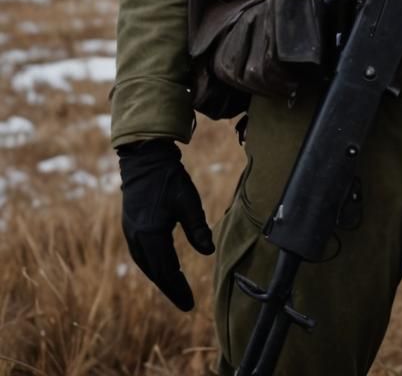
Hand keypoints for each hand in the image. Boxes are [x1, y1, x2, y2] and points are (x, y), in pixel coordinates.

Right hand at [117, 138, 213, 311]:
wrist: (145, 159)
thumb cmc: (169, 178)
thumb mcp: (188, 201)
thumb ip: (197, 227)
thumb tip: (208, 252)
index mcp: (151, 235)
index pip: (166, 271)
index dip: (178, 288)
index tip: (190, 305)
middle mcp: (137, 238)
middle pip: (155, 272)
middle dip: (170, 288)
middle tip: (185, 303)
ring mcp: (131, 232)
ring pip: (146, 264)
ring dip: (161, 277)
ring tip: (175, 288)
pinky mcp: (130, 225)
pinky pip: (142, 254)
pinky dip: (153, 265)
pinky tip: (161, 266)